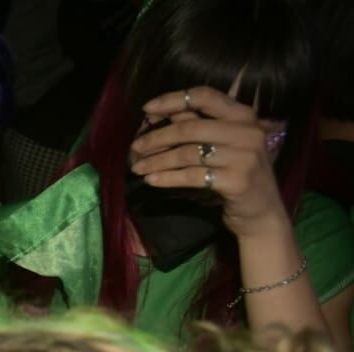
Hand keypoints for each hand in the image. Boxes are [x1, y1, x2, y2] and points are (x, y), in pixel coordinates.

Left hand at [129, 86, 289, 238]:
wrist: (261, 211)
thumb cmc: (236, 174)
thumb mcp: (223, 144)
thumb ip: (197, 127)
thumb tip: (158, 114)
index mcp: (243, 116)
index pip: (204, 96)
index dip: (172, 99)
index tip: (146, 109)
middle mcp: (247, 131)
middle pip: (190, 127)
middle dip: (157, 137)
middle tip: (135, 147)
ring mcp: (244, 156)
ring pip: (188, 153)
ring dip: (157, 161)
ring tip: (137, 167)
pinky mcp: (236, 181)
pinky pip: (192, 176)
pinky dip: (168, 178)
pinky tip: (151, 180)